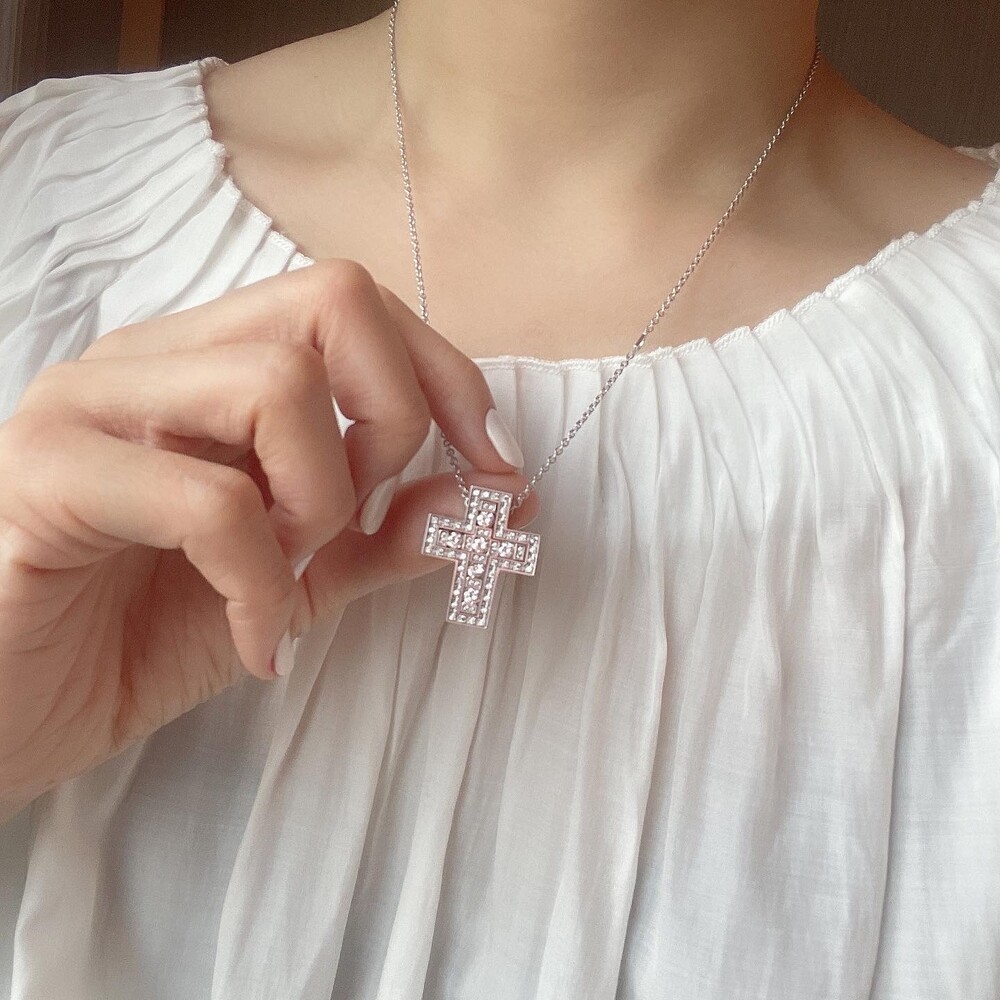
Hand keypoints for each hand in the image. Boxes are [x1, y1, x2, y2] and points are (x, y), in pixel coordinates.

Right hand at [0, 260, 536, 817]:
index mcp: (207, 367)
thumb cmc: (130, 640)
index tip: (495, 468)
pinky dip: (261, 582)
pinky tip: (252, 638)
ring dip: (320, 501)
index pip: (354, 305)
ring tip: (287, 576)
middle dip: (396, 418)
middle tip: (360, 517)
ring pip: (275, 384)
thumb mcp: (293, 585)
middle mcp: (152, 360)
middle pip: (331, 302)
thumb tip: (498, 499)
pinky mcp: (43, 474)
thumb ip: (386, 534)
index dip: (448, 378)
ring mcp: (91, 405)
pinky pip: (208, 501)